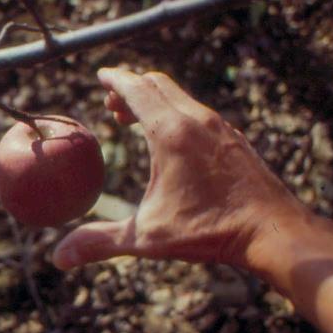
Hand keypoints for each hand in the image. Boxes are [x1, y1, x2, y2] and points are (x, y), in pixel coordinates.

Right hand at [52, 66, 308, 271]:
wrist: (273, 232)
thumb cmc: (211, 231)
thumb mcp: (148, 237)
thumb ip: (101, 242)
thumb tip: (59, 257)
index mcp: (171, 133)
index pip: (136, 89)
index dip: (114, 80)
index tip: (101, 75)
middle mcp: (197, 120)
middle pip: (158, 84)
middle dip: (131, 87)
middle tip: (112, 102)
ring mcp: (220, 128)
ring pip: (181, 97)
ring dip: (155, 101)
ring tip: (136, 120)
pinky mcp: (235, 140)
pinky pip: (200, 114)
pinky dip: (178, 114)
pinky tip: (175, 141)